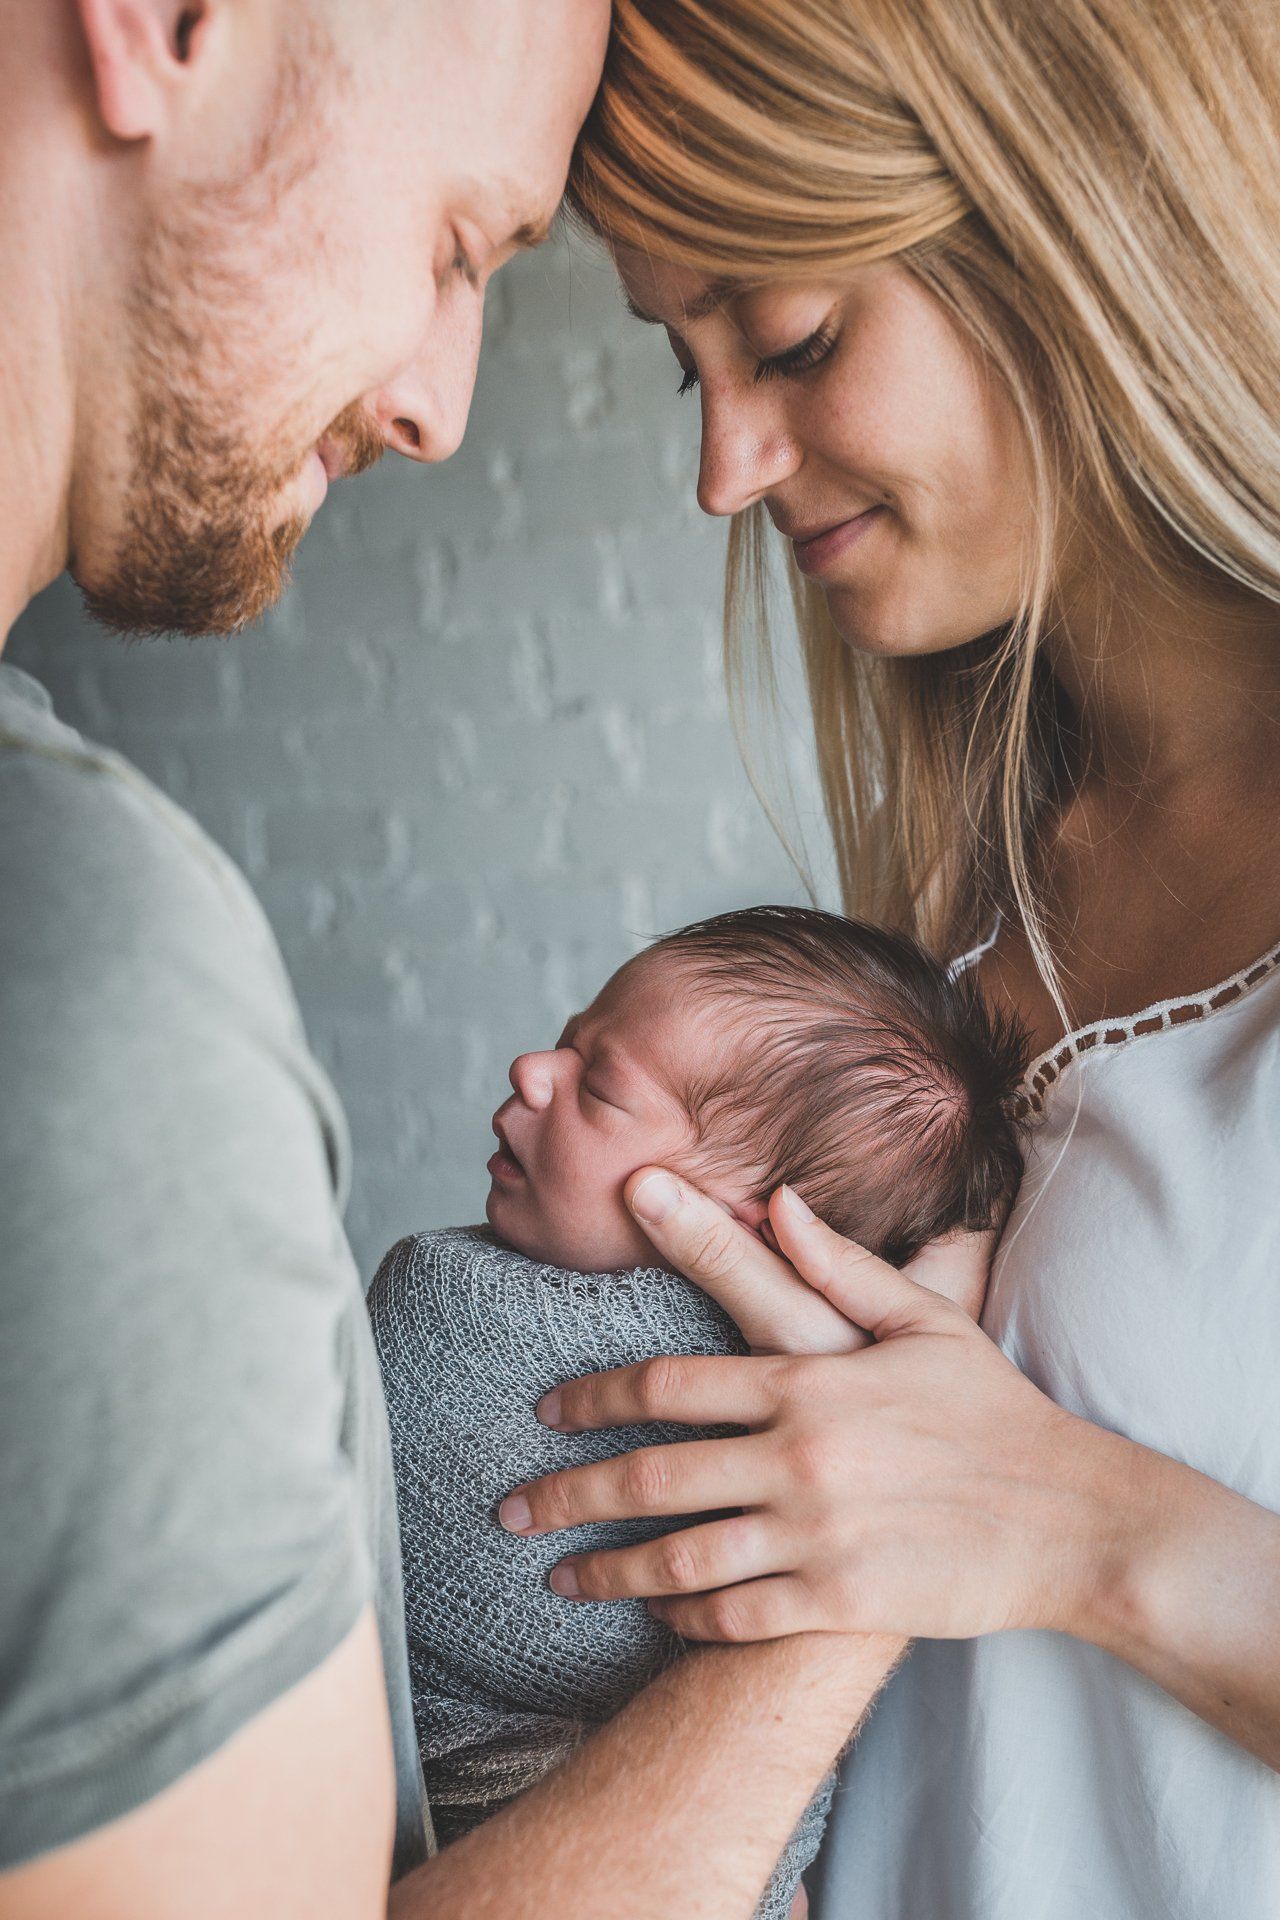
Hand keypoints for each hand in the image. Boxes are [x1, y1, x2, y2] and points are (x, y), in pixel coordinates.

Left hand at [501, 1175, 1121, 1644]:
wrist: (1071, 1519)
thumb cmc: (994, 1411)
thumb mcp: (926, 1321)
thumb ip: (840, 1262)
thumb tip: (778, 1196)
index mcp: (810, 1379)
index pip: (669, 1384)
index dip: (594, 1396)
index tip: (546, 1410)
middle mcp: (800, 1458)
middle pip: (651, 1476)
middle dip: (567, 1493)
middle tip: (510, 1508)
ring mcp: (817, 1537)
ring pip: (678, 1560)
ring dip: (604, 1571)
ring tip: (553, 1577)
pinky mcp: (839, 1606)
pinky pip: (734, 1617)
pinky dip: (683, 1620)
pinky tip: (653, 1618)